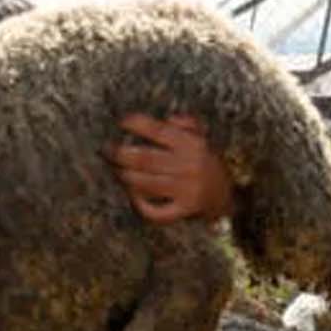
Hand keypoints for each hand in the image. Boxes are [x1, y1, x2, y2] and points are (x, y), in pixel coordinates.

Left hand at [108, 114, 232, 223]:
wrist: (225, 195)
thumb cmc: (204, 161)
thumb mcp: (202, 137)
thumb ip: (187, 122)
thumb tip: (168, 118)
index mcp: (192, 144)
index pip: (159, 130)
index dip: (137, 124)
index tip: (121, 122)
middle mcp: (188, 165)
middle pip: (145, 159)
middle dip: (119, 154)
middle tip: (106, 150)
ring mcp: (186, 189)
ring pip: (144, 184)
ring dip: (124, 177)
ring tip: (116, 171)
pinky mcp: (184, 209)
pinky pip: (156, 211)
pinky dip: (140, 205)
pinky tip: (133, 196)